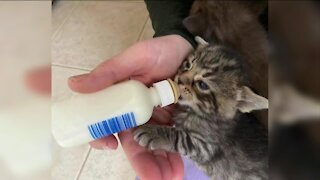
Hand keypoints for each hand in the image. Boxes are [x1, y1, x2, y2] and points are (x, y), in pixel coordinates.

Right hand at [69, 35, 192, 179]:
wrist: (192, 52)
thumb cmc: (161, 50)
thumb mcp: (135, 57)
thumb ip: (109, 71)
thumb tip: (74, 85)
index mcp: (122, 100)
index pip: (107, 124)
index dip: (102, 137)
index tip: (109, 144)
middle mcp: (138, 114)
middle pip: (134, 143)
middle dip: (141, 163)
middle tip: (152, 179)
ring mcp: (158, 120)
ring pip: (154, 147)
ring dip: (159, 165)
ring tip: (168, 178)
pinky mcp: (177, 122)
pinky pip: (174, 142)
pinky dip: (175, 157)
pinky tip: (179, 168)